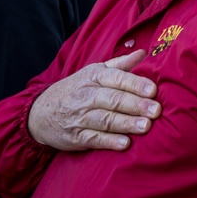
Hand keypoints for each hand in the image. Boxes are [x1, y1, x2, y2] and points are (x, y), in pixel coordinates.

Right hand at [27, 49, 160, 150]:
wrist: (40, 113)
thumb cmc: (75, 90)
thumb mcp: (93, 72)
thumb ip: (119, 65)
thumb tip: (143, 53)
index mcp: (94, 76)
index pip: (116, 78)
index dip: (135, 84)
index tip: (153, 90)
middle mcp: (86, 95)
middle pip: (113, 99)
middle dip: (135, 104)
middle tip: (156, 110)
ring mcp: (80, 117)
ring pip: (106, 119)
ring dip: (126, 123)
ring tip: (146, 126)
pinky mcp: (76, 137)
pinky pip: (94, 138)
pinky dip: (109, 141)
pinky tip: (125, 144)